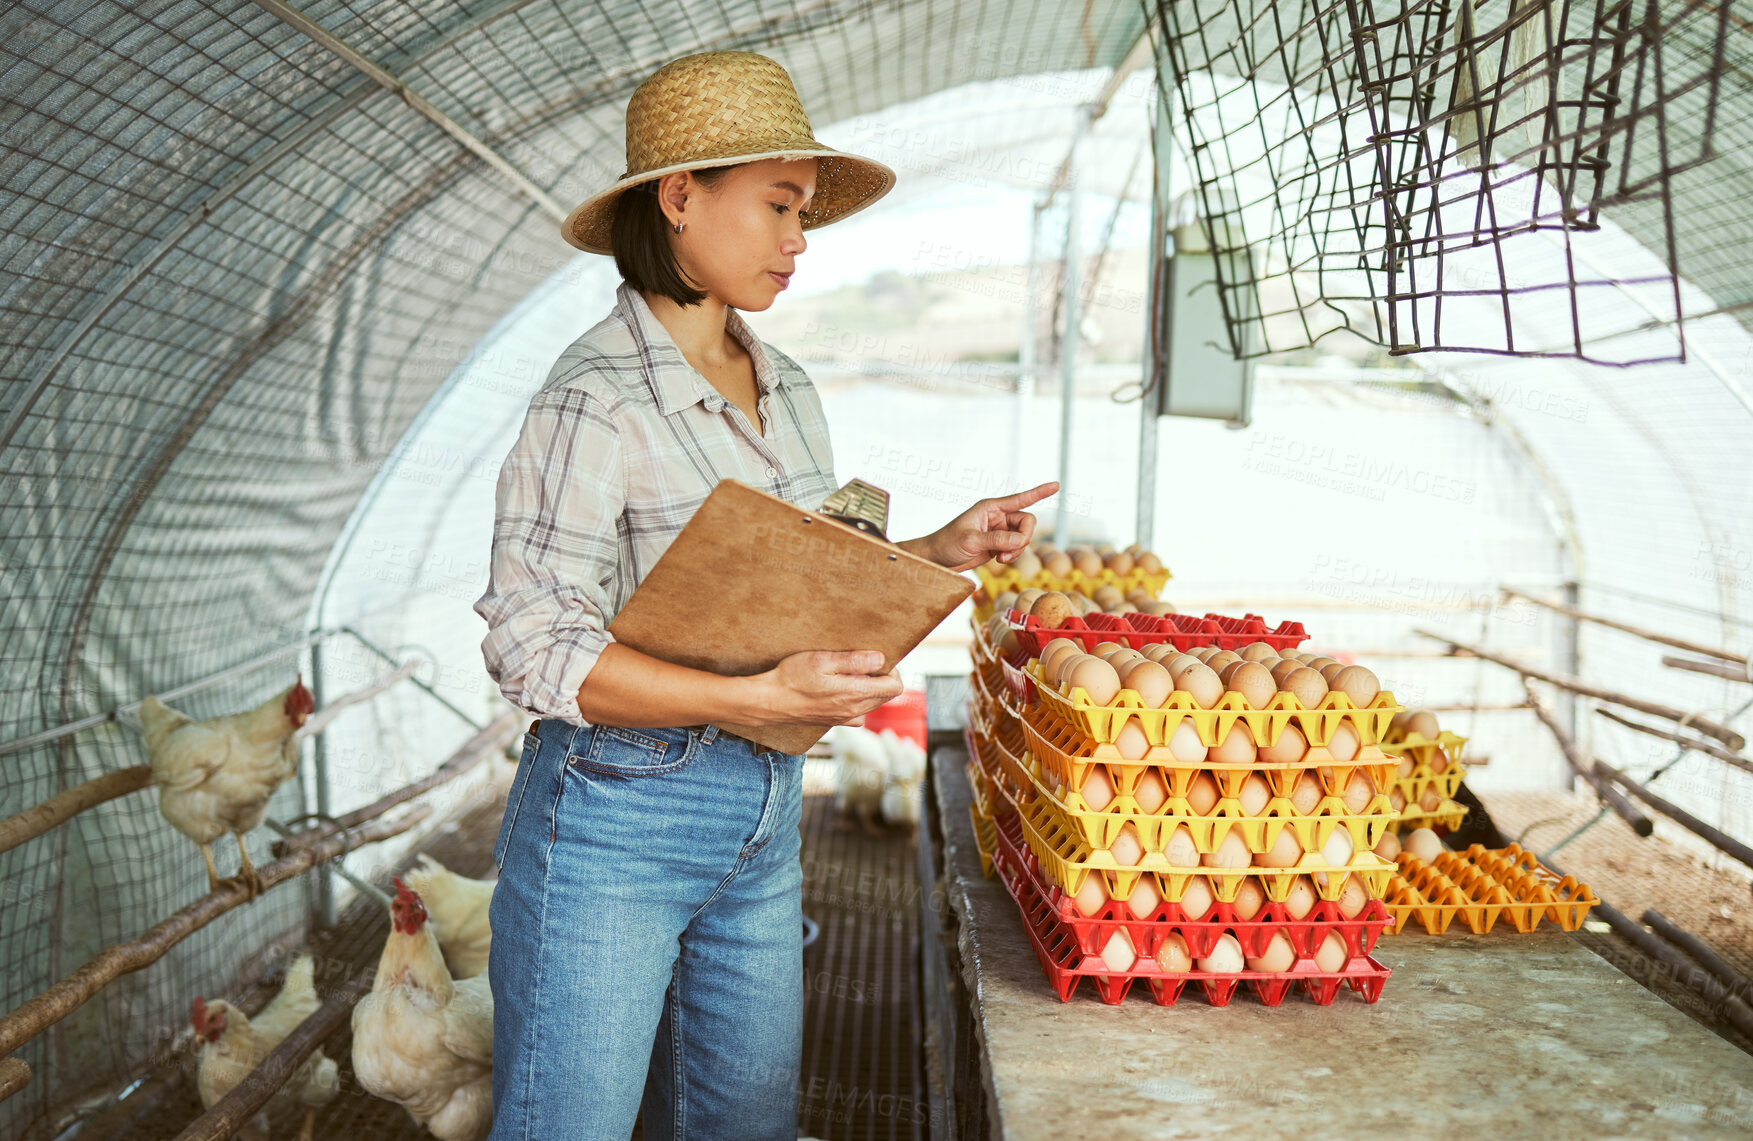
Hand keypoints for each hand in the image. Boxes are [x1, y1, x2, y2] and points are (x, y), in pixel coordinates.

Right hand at [745, 649, 902, 727]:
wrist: (769, 701)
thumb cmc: (792, 677)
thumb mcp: (822, 660)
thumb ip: (853, 661)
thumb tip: (880, 659)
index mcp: (855, 694)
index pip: (894, 687)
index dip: (892, 670)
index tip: (877, 658)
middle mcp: (854, 710)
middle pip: (886, 696)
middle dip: (882, 678)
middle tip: (863, 662)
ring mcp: (844, 718)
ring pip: (872, 704)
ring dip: (870, 689)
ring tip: (851, 674)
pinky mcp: (834, 721)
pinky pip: (857, 713)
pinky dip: (857, 700)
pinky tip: (841, 689)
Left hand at [917, 481, 1058, 572]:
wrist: (937, 558)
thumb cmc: (948, 543)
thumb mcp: (970, 541)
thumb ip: (996, 540)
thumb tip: (1019, 540)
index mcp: (990, 507)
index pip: (1020, 498)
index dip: (1039, 492)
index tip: (1056, 485)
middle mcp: (998, 516)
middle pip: (1027, 522)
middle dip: (1023, 538)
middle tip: (1007, 552)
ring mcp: (1000, 530)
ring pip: (1024, 537)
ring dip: (1017, 550)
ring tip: (1000, 558)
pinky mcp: (999, 543)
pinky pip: (1017, 547)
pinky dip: (1013, 555)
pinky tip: (999, 560)